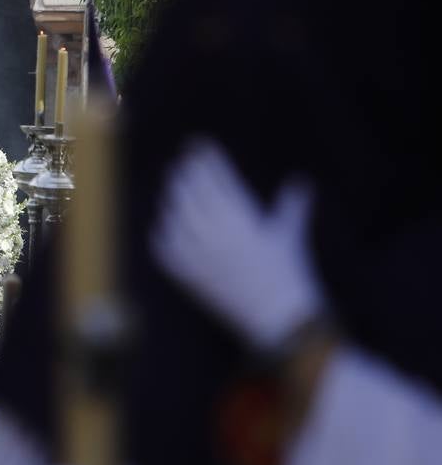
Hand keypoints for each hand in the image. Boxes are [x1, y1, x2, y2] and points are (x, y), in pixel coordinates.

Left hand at [151, 139, 323, 350]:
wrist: (280, 319)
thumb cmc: (290, 275)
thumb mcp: (290, 237)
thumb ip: (292, 207)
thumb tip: (302, 182)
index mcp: (243, 219)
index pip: (219, 180)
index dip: (208, 160)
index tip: (200, 146)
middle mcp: (217, 233)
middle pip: (193, 194)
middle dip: (186, 175)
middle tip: (183, 164)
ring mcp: (199, 254)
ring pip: (176, 217)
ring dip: (173, 200)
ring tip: (172, 188)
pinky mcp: (189, 275)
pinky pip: (166, 250)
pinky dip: (163, 235)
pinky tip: (164, 225)